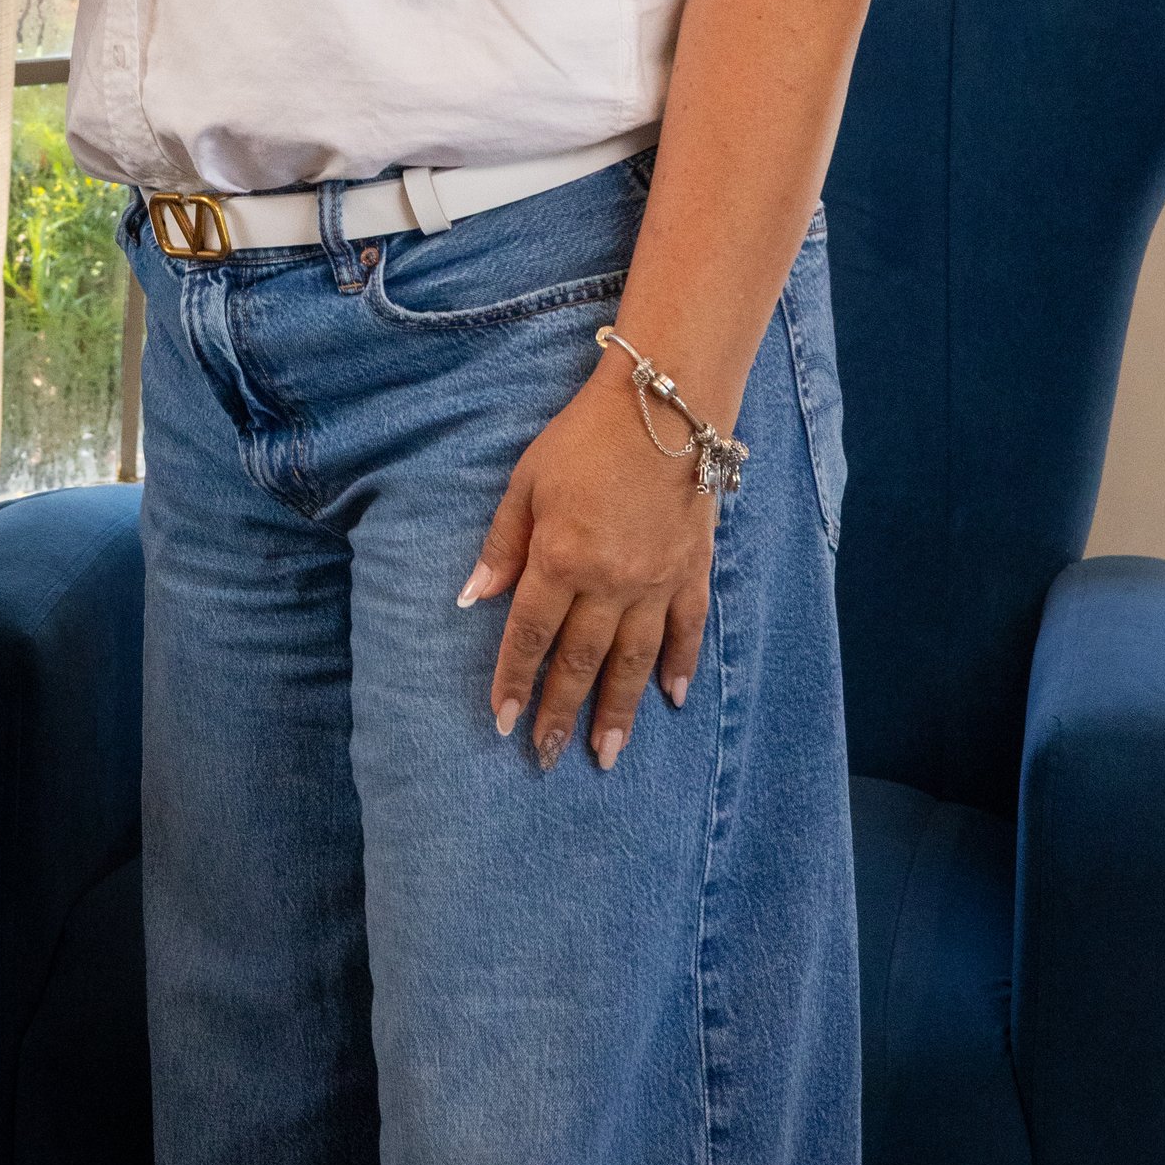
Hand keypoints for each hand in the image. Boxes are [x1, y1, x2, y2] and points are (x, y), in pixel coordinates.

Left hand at [458, 351, 716, 772]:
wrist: (663, 405)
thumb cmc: (583, 438)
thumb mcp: (527, 481)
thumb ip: (502, 544)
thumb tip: (473, 597)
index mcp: (560, 557)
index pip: (531, 635)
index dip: (515, 681)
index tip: (503, 722)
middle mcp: (609, 580)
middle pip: (580, 660)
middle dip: (561, 712)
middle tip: (548, 758)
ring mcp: (656, 580)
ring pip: (635, 660)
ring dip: (619, 711)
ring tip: (606, 753)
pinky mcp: (692, 570)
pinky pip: (688, 629)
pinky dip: (682, 665)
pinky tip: (673, 699)